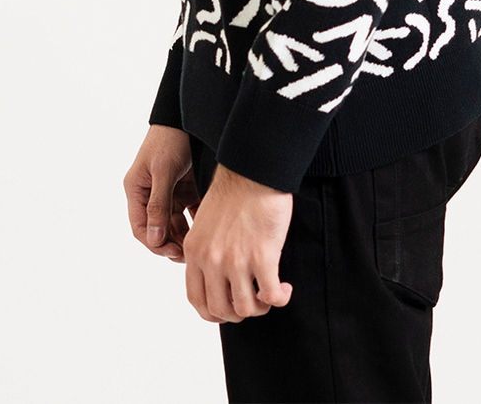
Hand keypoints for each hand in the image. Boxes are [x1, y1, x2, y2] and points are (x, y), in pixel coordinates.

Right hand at [123, 124, 199, 262]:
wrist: (190, 115)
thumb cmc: (171, 138)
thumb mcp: (164, 171)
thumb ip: (158, 204)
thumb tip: (154, 238)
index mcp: (137, 190)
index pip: (141, 228)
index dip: (154, 244)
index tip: (172, 252)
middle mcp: (150, 194)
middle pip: (158, 229)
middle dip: (172, 243)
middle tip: (189, 255)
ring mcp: (167, 192)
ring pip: (175, 224)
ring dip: (185, 236)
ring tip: (199, 245)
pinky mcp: (184, 188)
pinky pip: (189, 212)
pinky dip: (197, 221)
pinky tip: (208, 229)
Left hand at [182, 162, 293, 322]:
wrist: (254, 169)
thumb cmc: (235, 189)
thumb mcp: (206, 221)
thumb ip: (206, 248)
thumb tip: (216, 275)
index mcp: (195, 250)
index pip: (197, 300)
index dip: (214, 312)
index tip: (228, 308)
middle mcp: (212, 259)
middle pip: (221, 310)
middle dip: (238, 313)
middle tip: (253, 301)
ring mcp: (236, 260)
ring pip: (246, 308)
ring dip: (261, 307)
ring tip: (270, 293)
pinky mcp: (262, 256)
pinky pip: (271, 295)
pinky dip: (280, 298)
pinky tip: (285, 288)